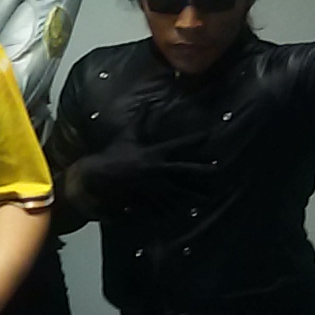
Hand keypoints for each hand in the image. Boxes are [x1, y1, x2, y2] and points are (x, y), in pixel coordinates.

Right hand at [67, 115, 214, 218]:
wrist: (97, 175)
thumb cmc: (113, 152)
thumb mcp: (127, 134)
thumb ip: (140, 118)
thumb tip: (148, 101)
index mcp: (154, 153)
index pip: (179, 143)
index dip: (195, 138)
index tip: (209, 134)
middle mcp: (158, 169)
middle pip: (186, 170)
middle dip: (202, 170)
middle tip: (218, 170)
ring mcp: (154, 185)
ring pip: (179, 190)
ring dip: (193, 194)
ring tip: (207, 198)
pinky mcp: (148, 196)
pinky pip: (164, 204)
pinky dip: (173, 209)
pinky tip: (183, 214)